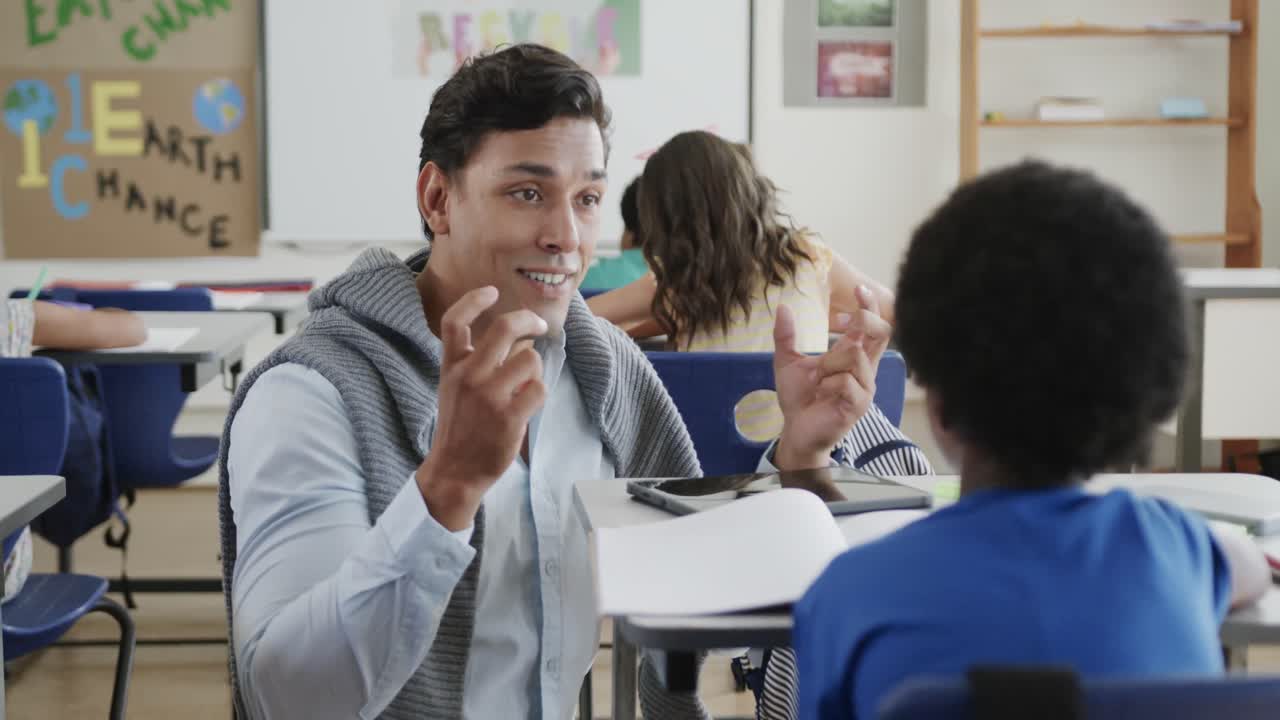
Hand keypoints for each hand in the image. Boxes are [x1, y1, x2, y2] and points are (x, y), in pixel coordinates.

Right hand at [415, 286, 547, 529]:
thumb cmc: (461, 426)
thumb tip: (515, 336)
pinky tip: (527, 406)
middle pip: (504, 328)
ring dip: (535, 370)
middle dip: (529, 321)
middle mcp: (468, 376)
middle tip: (539, 326)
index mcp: (451, 366)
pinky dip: (539, 394)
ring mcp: (488, 396)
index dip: (474, 300)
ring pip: (530, 359)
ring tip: (525, 386)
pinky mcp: (508, 417)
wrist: (455, 471)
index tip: (492, 291)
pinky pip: (539, 388)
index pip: (455, 322)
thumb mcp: (453, 387)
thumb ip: (474, 361)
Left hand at [773, 286, 890, 469]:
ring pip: (855, 355)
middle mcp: (866, 370)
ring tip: (818, 378)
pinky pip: (846, 381)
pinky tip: (821, 392)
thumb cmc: (799, 398)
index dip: (870, 306)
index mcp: (854, 357)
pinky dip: (828, 382)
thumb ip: (786, 336)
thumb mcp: (787, 362)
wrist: (795, 430)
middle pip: (882, 333)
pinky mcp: (858, 405)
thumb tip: (782, 307)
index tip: (856, 288)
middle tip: (841, 323)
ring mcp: (865, 388)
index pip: (874, 326)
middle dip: (863, 320)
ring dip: (829, 362)